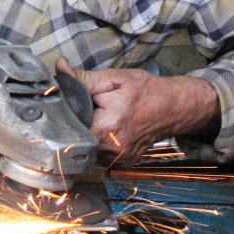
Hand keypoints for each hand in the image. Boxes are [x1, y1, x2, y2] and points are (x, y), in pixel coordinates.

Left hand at [57, 60, 219, 168]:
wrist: (174, 107)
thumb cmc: (145, 90)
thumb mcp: (113, 78)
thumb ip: (83, 77)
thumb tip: (60, 68)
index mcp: (106, 128)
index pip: (69, 124)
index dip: (68, 112)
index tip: (74, 103)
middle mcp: (111, 150)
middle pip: (77, 138)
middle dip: (79, 122)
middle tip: (93, 108)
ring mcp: (117, 160)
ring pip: (87, 148)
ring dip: (89, 134)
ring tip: (103, 119)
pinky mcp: (121, 164)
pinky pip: (100, 154)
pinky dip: (100, 142)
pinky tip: (111, 130)